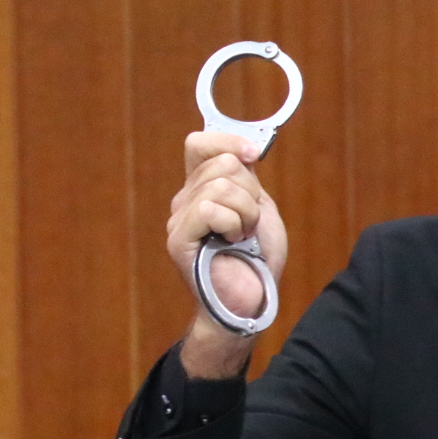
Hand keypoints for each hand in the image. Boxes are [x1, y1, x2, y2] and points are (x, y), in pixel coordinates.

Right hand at [166, 131, 288, 376]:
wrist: (253, 296)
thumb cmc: (257, 258)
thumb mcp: (259, 207)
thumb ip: (246, 178)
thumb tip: (243, 149)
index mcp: (201, 189)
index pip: (199, 144)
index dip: (227, 141)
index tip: (253, 156)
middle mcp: (184, 200)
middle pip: (222, 164)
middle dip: (250, 192)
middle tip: (250, 224)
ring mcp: (178, 219)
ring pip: (220, 185)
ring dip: (246, 213)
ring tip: (243, 237)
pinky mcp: (178, 239)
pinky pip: (209, 208)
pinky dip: (233, 224)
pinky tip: (232, 243)